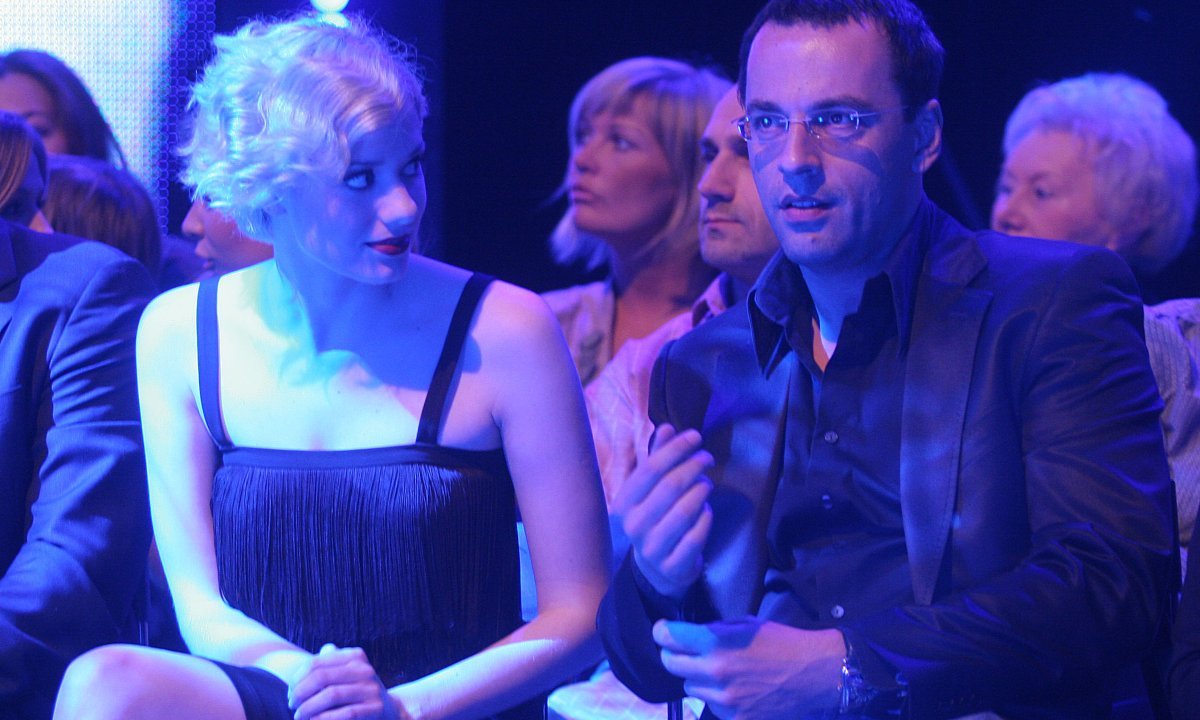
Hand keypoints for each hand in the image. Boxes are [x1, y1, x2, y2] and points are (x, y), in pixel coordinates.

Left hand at [289, 644, 406, 719]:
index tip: (290, 693)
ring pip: (331, 695)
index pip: (316, 663)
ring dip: (309, 708)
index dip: (297, 679)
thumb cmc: (357, 693)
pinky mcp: (376, 708)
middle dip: (300, 693)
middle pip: (321, 677)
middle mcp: (365, 669)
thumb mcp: (347, 675)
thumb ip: (332, 663)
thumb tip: (326, 648)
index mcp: (355, 656)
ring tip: (299, 716)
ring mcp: (372, 689)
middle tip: (292, 705)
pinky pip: (345, 713)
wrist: (388, 711)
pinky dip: (324, 719)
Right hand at [609, 424, 713, 598]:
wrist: (657, 568)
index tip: (696, 436)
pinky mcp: (673, 565)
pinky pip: (696, 535)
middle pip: (670, 487)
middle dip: (693, 467)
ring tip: (707, 484)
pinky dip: (705, 518)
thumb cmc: (654, 517)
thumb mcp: (650, 489)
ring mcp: (652, 548)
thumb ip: (657, 458)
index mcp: (624, 503)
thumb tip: (667, 427)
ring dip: (701, 491)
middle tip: (707, 458)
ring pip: (685, 511)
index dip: (676, 449)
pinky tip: (707, 510)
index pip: (651, 468)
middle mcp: (634, 525)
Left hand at [653, 618, 842, 719]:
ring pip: (690, 687)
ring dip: (698, 678)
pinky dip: (718, 698)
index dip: (662, 632)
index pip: (668, 637)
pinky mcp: (736, 718)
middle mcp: (715, 671)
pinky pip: (711, 705)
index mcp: (716, 642)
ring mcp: (724, 698)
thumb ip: (714, 630)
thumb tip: (689, 634)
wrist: (815, 673)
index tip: (663, 631)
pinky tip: (736, 690)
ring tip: (720, 672)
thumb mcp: (745, 624)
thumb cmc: (782, 642)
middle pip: (670, 664)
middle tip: (683, 651)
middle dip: (674, 655)